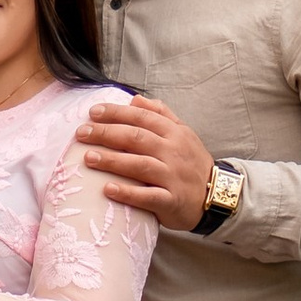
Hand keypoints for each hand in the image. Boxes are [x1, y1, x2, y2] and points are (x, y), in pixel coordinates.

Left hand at [76, 92, 215, 232]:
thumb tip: (135, 100)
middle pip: (136, 138)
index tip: (92, 112)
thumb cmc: (192, 162)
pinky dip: (128, 193)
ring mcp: (172, 177)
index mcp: (174, 133)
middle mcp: (173, 152)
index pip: (141, 118)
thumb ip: (161, 114)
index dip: (116, 113)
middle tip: (82, 133)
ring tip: (88, 158)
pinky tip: (107, 190)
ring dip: (112, 160)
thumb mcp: (183, 133)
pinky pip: (148, 196)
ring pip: (139, 165)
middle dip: (106, 133)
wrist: (218, 195)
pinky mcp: (171, 201)